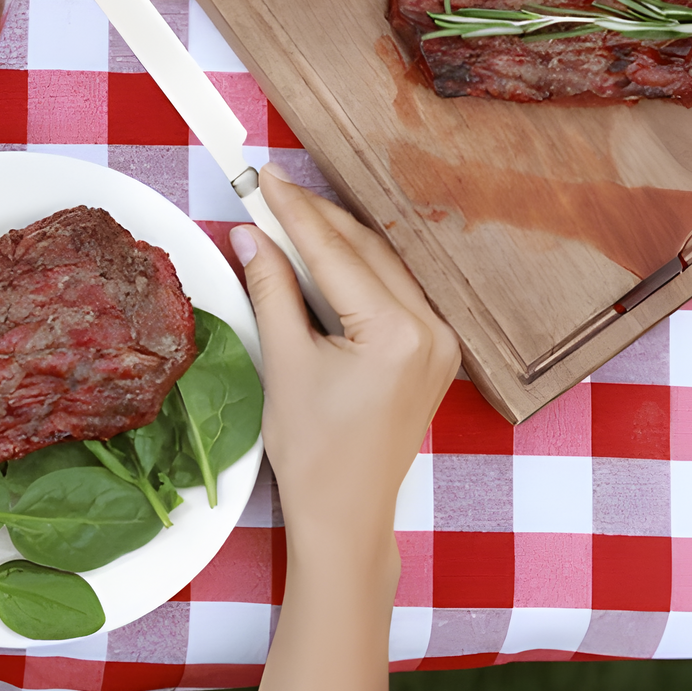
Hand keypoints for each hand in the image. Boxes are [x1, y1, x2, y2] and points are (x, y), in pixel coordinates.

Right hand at [223, 165, 458, 690]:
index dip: (294, 211)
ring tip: (288, 216)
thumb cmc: (312, 450)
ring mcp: (441, 340)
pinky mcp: (436, 351)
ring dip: (337, 239)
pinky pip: (394, 290)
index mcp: (395, 332)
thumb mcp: (283, 362)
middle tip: (268, 191)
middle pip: (366, 249)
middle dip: (315, 218)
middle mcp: (432, 328)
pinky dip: (357, 268)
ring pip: (383, 264)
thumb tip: (250, 234)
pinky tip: (323, 256)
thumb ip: (271, 289)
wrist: (347, 512)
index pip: (336, 252)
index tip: (262, 178)